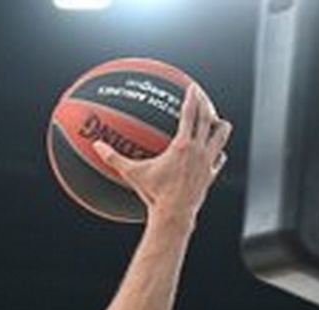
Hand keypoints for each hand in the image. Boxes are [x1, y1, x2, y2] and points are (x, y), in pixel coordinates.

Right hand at [92, 83, 232, 228]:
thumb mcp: (132, 174)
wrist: (175, 215)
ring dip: (220, 125)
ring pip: (222, 135)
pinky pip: (220, 158)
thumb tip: (96, 146)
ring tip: (215, 120)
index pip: (190, 114)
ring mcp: (208, 162)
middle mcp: (199, 150)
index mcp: (182, 145)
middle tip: (203, 96)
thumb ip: (114, 158)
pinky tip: (214, 151)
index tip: (193, 87)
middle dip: (206, 104)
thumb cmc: (154, 194)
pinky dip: (218, 151)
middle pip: (208, 118)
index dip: (192, 97)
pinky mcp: (211, 175)